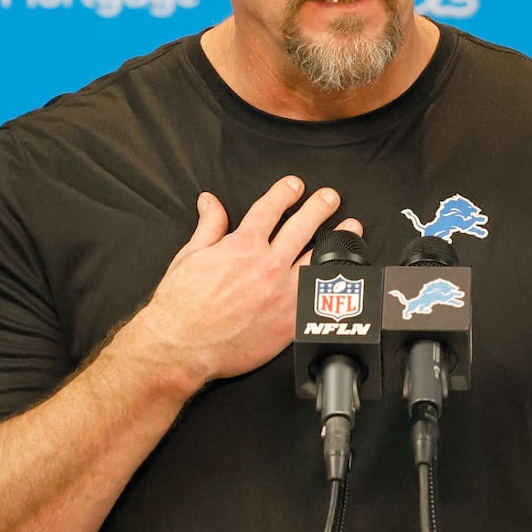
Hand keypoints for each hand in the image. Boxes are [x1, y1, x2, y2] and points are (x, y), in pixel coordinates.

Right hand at [117, 176, 361, 389]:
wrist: (182, 346)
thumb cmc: (181, 306)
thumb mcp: (189, 255)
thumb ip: (208, 226)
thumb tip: (211, 202)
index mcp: (242, 245)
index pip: (270, 209)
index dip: (285, 192)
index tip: (295, 185)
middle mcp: (267, 265)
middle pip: (302, 226)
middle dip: (319, 207)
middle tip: (330, 198)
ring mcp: (282, 293)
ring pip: (318, 258)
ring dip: (336, 239)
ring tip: (350, 228)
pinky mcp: (289, 321)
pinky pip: (318, 296)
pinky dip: (332, 282)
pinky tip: (342, 274)